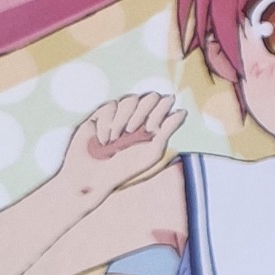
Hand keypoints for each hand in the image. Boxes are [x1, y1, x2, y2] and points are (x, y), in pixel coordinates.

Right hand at [62, 92, 184, 190]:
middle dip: (142, 112)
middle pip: (149, 97)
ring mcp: (120, 114)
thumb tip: (182, 111)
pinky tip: (104, 141)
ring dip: (123, 119)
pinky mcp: (102, 114)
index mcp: (154, 125)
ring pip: (130, 99)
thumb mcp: (151, 153)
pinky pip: (110, 106)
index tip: (150, 129)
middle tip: (132, 131)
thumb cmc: (125, 169)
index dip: (161, 109)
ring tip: (116, 140)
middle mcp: (138, 117)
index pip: (164, 103)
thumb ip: (166, 131)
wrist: (92, 177)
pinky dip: (107, 124)